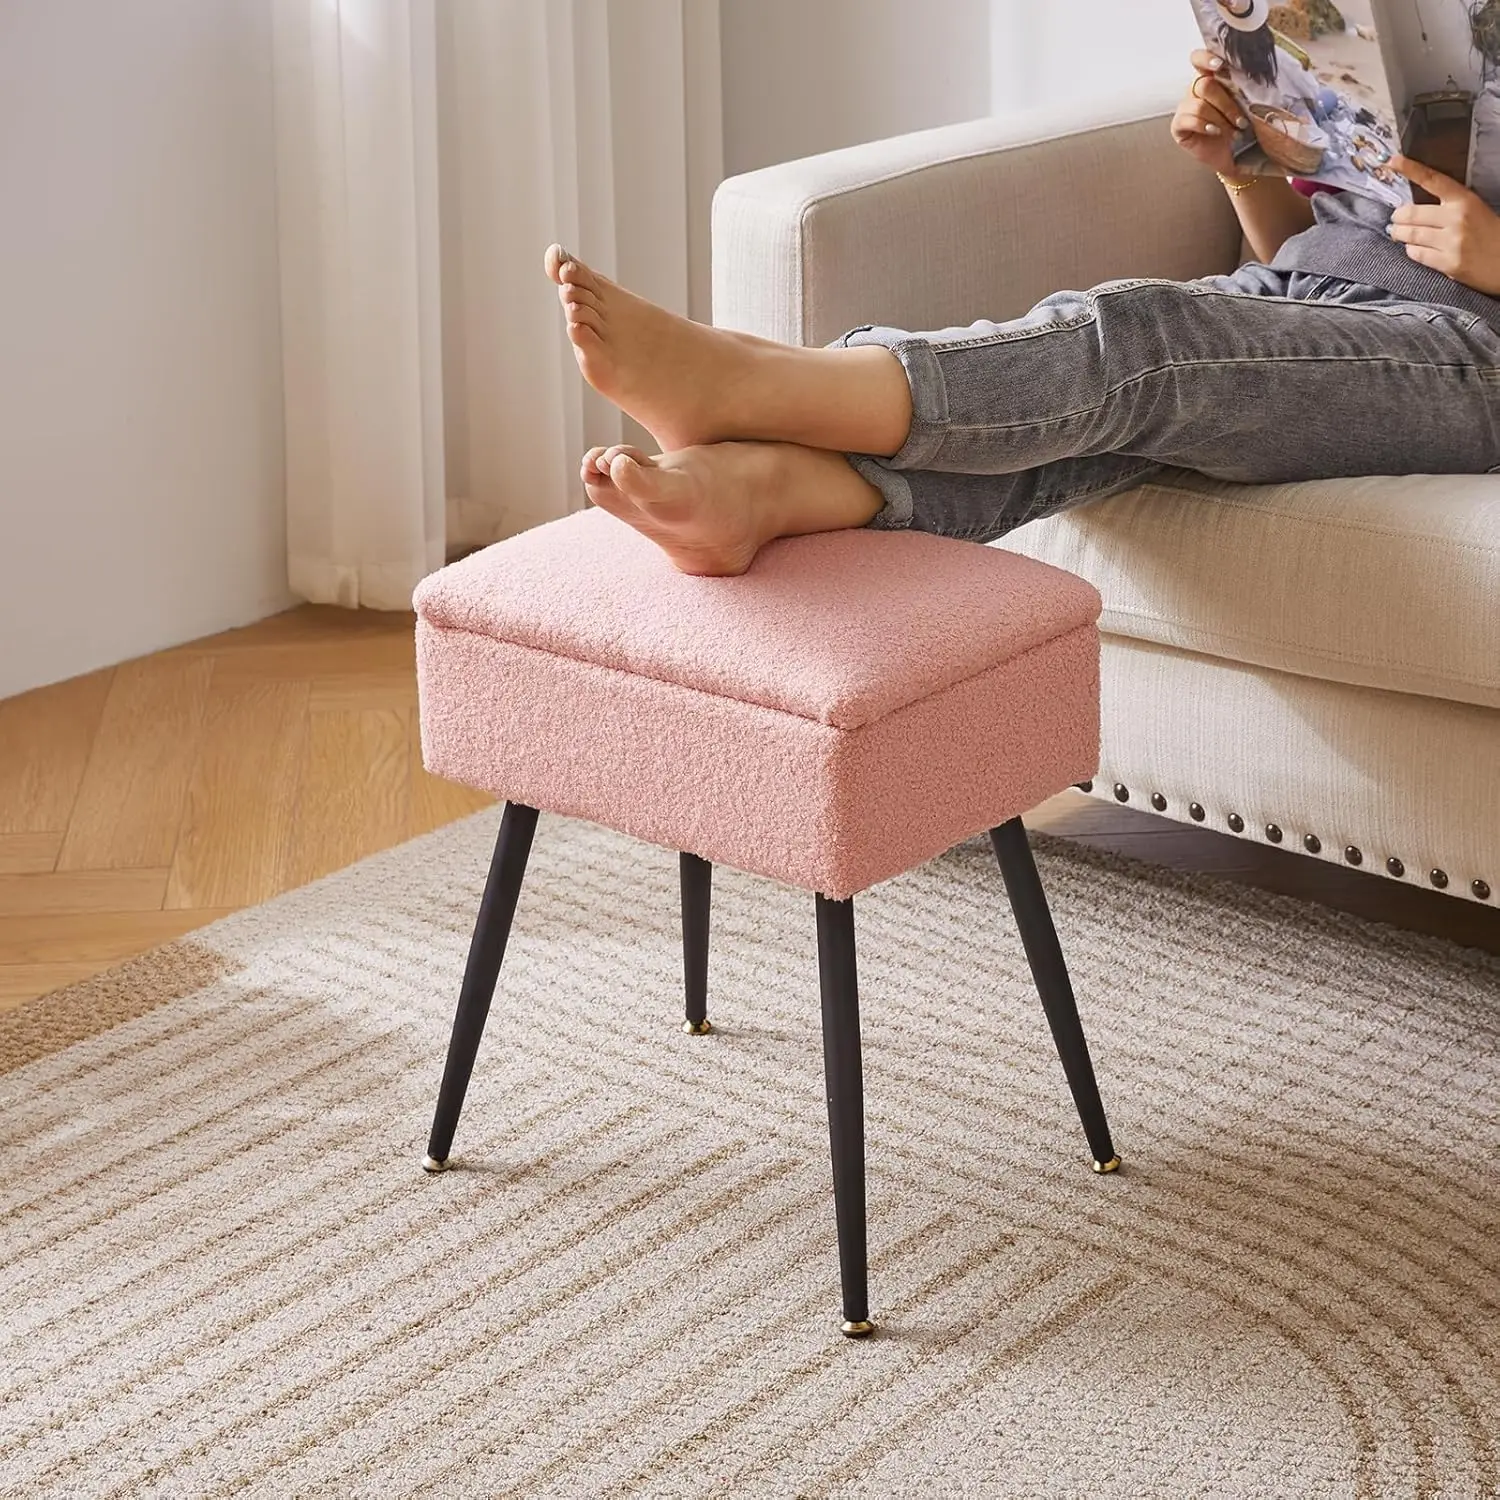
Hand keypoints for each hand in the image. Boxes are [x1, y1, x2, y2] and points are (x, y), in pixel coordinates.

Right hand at [1170, 50, 1248, 177]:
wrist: (1236, 154)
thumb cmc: (1241, 126)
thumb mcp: (1244, 102)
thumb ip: (1240, 85)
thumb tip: (1250, 71)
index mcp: (1210, 77)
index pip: (1199, 59)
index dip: (1206, 58)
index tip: (1220, 65)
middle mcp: (1194, 90)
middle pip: (1205, 85)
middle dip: (1226, 104)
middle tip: (1241, 120)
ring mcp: (1185, 108)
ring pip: (1199, 105)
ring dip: (1219, 119)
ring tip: (1234, 132)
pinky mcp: (1178, 126)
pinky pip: (1189, 120)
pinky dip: (1204, 126)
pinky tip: (1215, 132)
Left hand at [1388, 154, 1499, 297]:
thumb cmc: (1489, 233)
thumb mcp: (1474, 209)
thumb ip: (1449, 205)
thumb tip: (1415, 206)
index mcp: (1464, 200)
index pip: (1432, 180)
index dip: (1410, 169)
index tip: (1393, 161)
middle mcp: (1456, 218)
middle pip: (1411, 213)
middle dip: (1397, 217)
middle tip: (1395, 219)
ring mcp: (1451, 241)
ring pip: (1410, 235)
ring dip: (1399, 234)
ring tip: (1398, 233)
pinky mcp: (1447, 262)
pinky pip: (1416, 254)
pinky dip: (1410, 250)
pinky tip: (1413, 247)